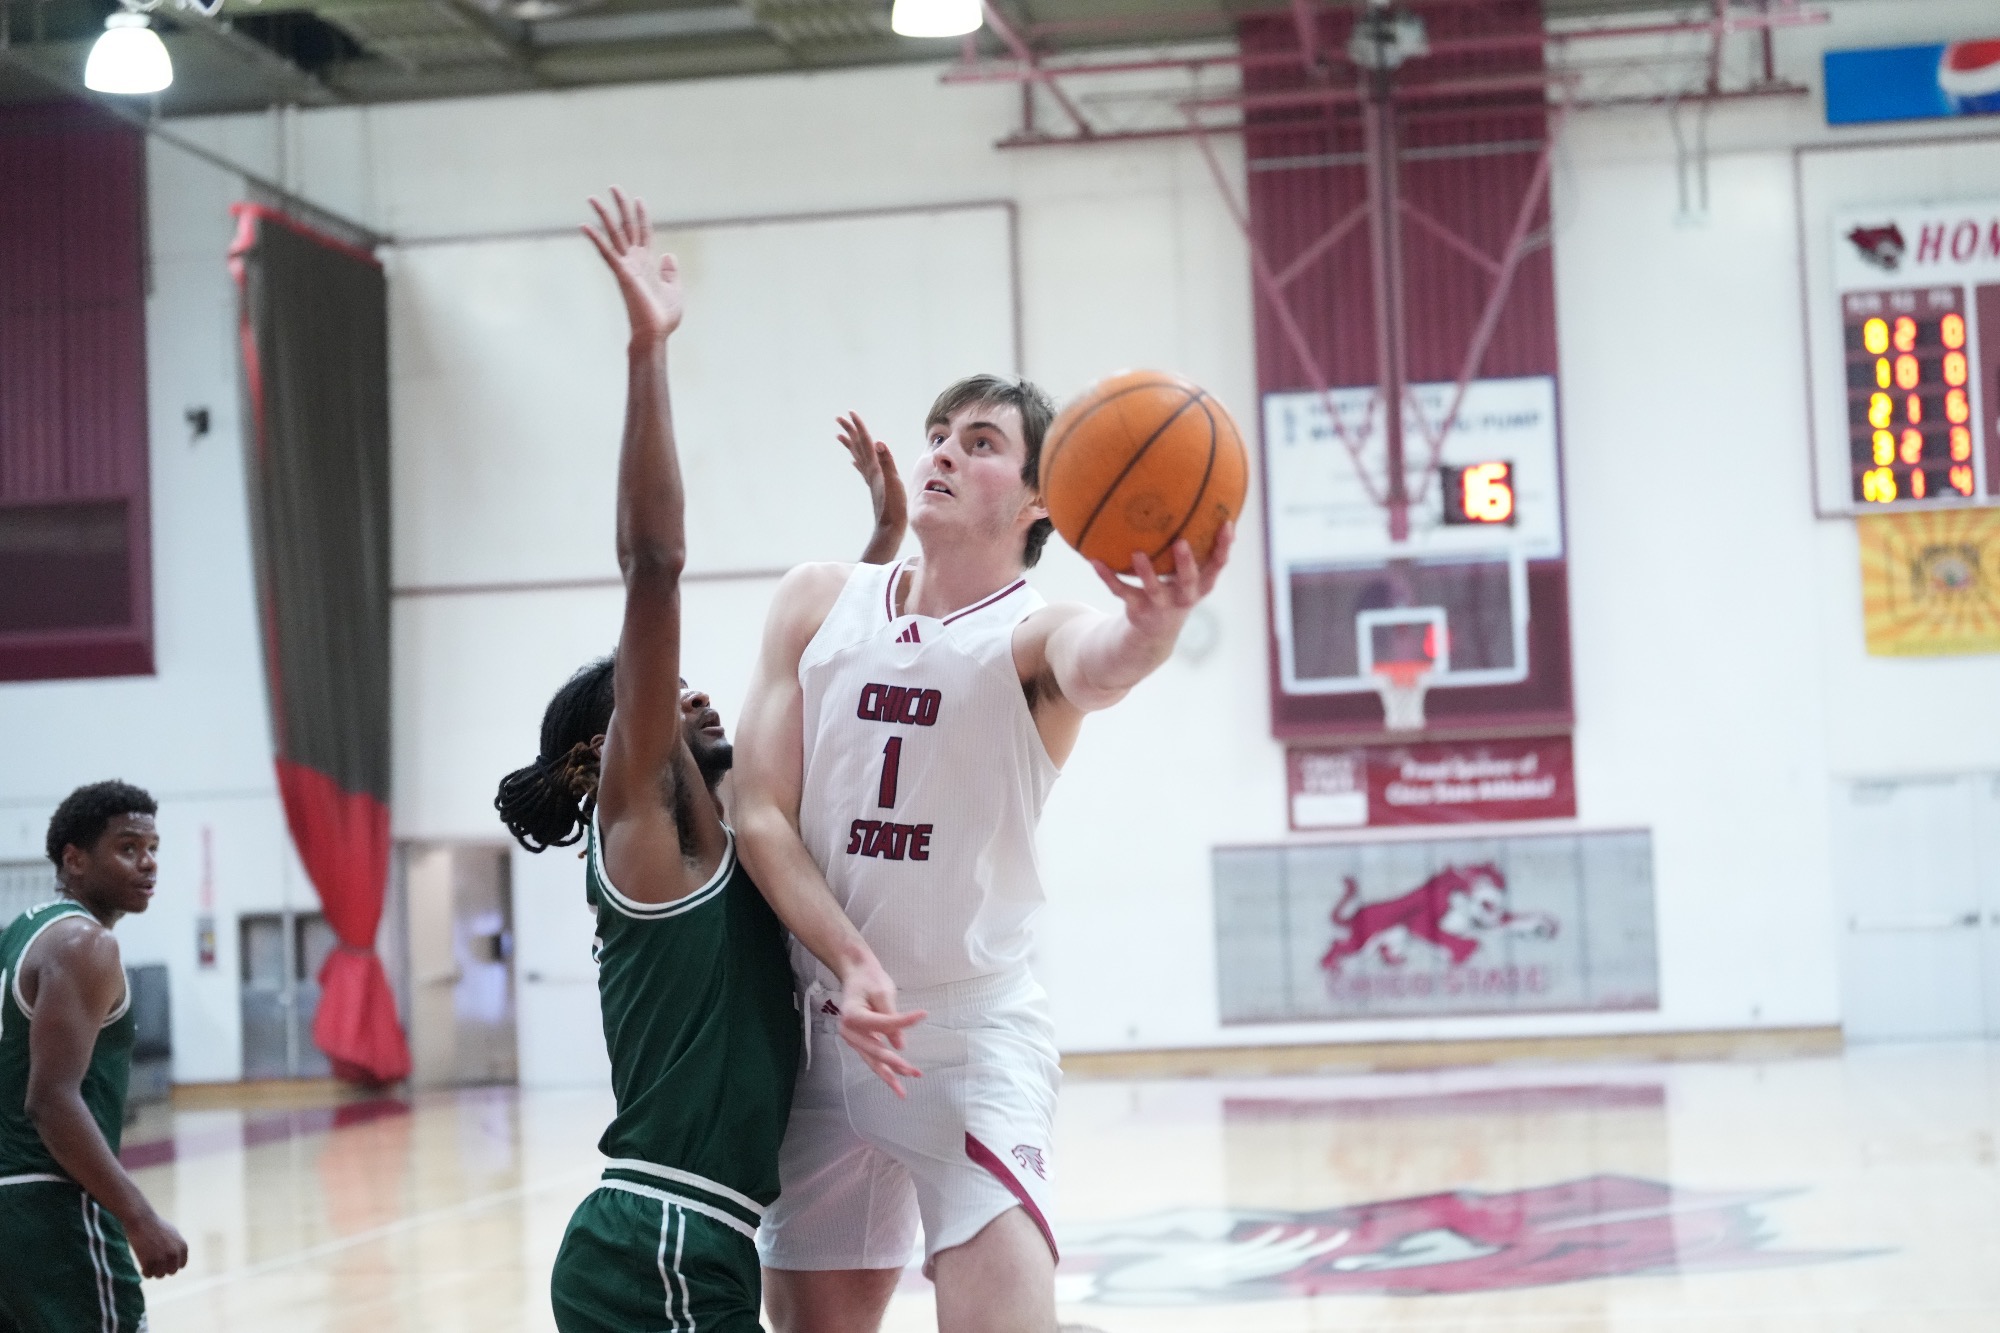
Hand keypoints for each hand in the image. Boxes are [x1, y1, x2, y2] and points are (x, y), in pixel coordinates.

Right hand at [125, 1208, 188, 1278]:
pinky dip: (145, 1272)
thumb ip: (178, 1246)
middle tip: (155, 1263)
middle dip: (164, 1268)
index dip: (172, 1264)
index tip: (164, 1261)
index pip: (181, 1265)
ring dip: (154, 1271)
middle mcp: (174, 1255)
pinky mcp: (149, 1263)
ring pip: (160, 1275)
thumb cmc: (156, 1226)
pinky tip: (142, 1266)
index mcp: (182, 1247)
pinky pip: (148, 1275)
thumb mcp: (174, 1234)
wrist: (142, 1221)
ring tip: (149, 1263)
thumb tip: (179, 1259)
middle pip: (171, 1272)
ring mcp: (162, 1259)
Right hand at [581, 187, 682, 347]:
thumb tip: (668, 256)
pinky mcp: (621, 274)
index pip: (643, 233)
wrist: (656, 333)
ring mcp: (626, 266)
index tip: (638, 200)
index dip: (641, 216)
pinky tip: (584, 226)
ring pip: (613, 235)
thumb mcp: (674, 290)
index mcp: (647, 264)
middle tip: (613, 187)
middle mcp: (634, 261)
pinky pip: (606, 253)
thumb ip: (670, 272)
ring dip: (603, 216)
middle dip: (620, 207)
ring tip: (592, 198)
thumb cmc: (663, 318)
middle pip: (626, 227)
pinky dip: (596, 239)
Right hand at [836, 957, 925, 1097]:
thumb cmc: (868, 979)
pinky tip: (895, 1078)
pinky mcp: (859, 1040)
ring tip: (902, 1091)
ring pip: (871, 1060)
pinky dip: (883, 1068)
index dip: (903, 1021)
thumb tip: (900, 1046)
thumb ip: (892, 1017)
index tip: (923, 1014)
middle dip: (895, 1065)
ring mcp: (852, 1038)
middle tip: (915, 1073)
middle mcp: (848, 1032)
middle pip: (874, 1052)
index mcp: (852, 1016)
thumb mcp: (882, 992)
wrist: (855, 973)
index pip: (882, 1023)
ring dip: (889, 1074)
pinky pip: (871, 1057)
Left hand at [837, 412, 905, 538]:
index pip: (865, 441)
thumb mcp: (893, 483)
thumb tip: (878, 442)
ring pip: (857, 456)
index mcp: (874, 468)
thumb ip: (886, 462)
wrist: (889, 528)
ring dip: (850, 444)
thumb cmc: (893, 507)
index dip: (858, 427)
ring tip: (840, 435)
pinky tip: (853, 461)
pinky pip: (862, 469)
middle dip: (849, 431)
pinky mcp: (873, 486)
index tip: (850, 413)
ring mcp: (870, 479)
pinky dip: (857, 461)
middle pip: (858, 446)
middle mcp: (869, 471)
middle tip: (839, 418)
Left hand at [1087, 521, 1234, 644]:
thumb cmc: (1177, 589)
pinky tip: (1094, 560)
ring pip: (1153, 588)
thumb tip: (1209, 504)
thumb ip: (1199, 547)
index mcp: (1201, 584)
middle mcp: (1184, 596)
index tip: (1226, 524)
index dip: (1224, 546)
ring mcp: (1160, 605)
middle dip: (1185, 563)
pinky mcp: (1138, 609)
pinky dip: (1107, 576)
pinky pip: (1121, 591)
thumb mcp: (1193, 574)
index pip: (1218, 564)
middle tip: (1181, 542)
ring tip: (1136, 553)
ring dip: (1145, 572)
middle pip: (1188, 580)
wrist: (1155, 632)